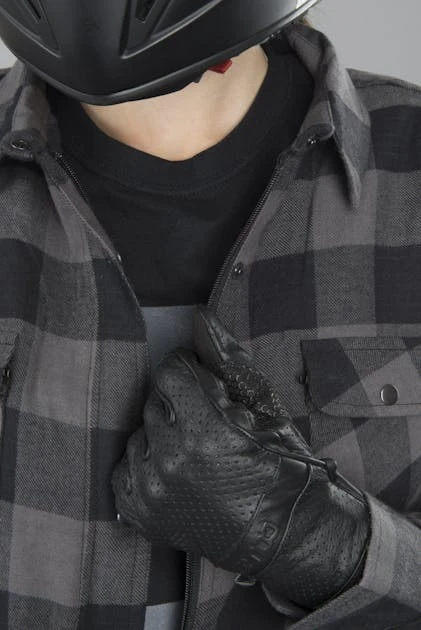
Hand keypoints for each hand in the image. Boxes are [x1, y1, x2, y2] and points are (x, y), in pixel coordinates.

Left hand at [111, 306, 369, 609]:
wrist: (286, 532)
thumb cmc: (282, 465)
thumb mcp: (263, 406)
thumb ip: (226, 359)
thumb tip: (199, 318)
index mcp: (207, 428)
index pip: (169, 372)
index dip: (186, 369)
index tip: (199, 377)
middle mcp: (174, 460)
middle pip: (154, 401)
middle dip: (178, 402)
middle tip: (205, 419)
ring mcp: (154, 491)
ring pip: (140, 434)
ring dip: (162, 434)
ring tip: (194, 449)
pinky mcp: (143, 514)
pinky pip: (124, 469)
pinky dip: (145, 464)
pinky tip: (174, 469)